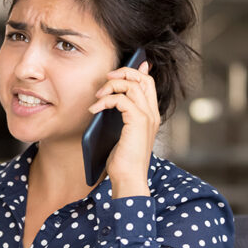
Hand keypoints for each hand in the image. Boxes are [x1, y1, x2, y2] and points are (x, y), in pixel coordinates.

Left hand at [87, 60, 158, 197]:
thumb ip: (119, 116)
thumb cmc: (122, 160)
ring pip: (132, 85)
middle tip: (106, 79)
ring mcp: (147, 116)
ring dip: (111, 86)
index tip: (120, 69)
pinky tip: (95, 109)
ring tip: (97, 97)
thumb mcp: (120, 133)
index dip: (136, 71)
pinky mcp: (138, 121)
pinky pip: (121, 99)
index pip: (148, 83)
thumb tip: (108, 100)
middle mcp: (152, 113)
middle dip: (123, 72)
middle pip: (143, 78)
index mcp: (151, 115)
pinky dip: (105, 100)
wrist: (128, 178)